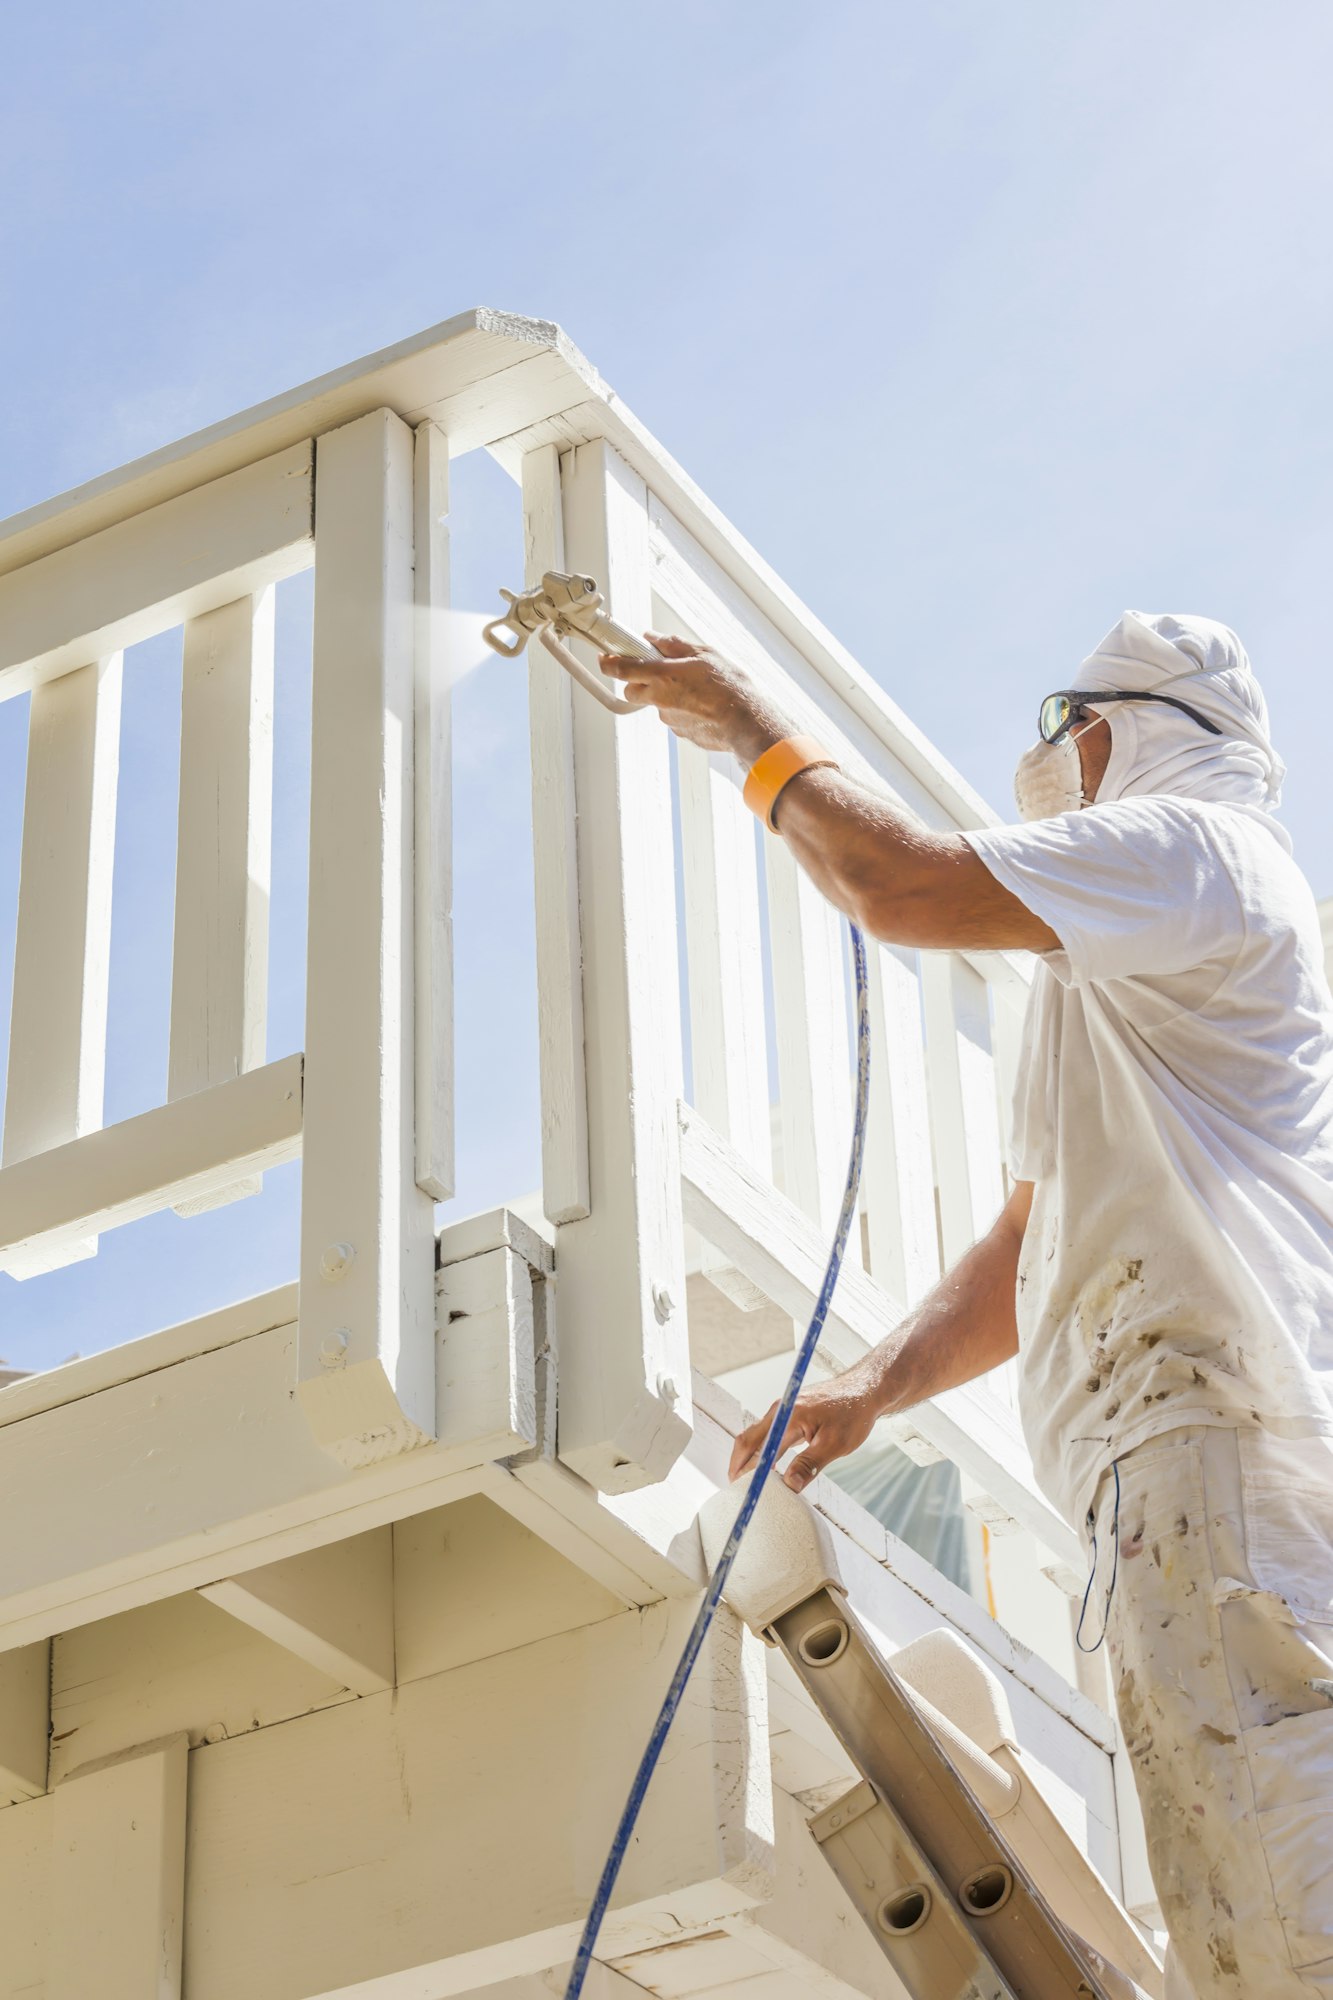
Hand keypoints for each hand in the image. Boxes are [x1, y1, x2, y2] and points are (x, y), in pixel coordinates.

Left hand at [598, 632, 791, 761]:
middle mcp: (660, 698)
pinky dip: (681, 709)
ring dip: (665, 694)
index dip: (608, 662)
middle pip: (632, 690)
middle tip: (655, 671)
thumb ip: (674, 645)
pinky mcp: (680, 732)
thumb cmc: (729, 687)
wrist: (746, 722)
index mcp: (663, 675)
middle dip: (637, 681)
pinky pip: (673, 717)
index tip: (604, 657)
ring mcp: (669, 718)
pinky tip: (701, 704)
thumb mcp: (704, 654)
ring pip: (655, 704)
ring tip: (693, 688)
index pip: (622, 669)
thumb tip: (653, 638)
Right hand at [728, 1365, 882, 1493]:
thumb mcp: (834, 1444)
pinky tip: (769, 1467)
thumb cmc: (853, 1413)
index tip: (739, 1487)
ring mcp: (784, 1411)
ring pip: (759, 1436)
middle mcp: (781, 1410)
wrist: (865, 1390)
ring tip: (750, 1482)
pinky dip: (765, 1451)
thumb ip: (810, 1464)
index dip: (744, 1467)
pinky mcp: (791, 1414)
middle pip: (750, 1439)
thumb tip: (790, 1485)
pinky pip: (771, 1434)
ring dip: (752, 1458)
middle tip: (738, 1489)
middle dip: (740, 1464)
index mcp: (788, 1416)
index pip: (756, 1444)